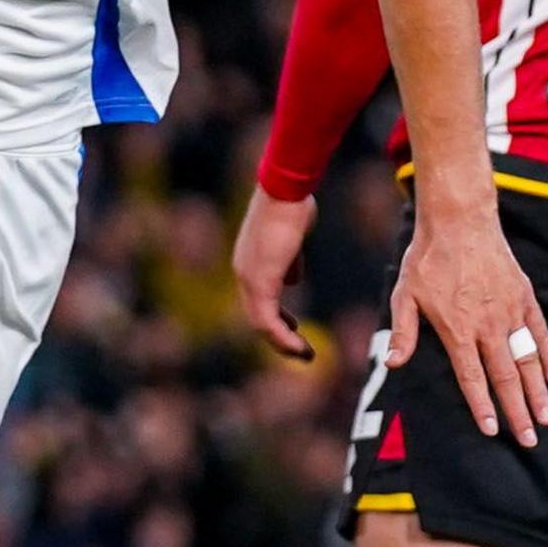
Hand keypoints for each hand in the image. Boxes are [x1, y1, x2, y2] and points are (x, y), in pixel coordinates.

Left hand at [232, 185, 317, 359]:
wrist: (285, 191)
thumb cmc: (292, 206)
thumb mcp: (292, 238)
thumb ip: (290, 261)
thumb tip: (293, 278)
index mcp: (250, 264)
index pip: (258, 301)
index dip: (277, 318)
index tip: (294, 329)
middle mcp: (244, 274)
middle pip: (257, 317)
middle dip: (279, 337)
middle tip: (299, 351)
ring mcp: (249, 279)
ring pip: (261, 325)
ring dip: (283, 343)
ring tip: (303, 355)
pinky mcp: (260, 282)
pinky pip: (268, 322)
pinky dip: (284, 338)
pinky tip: (300, 347)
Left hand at [389, 190, 547, 445]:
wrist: (460, 221)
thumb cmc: (427, 260)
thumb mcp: (404, 295)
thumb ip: (404, 332)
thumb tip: (393, 364)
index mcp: (457, 330)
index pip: (472, 377)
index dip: (482, 406)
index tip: (492, 430)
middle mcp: (487, 325)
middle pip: (505, 377)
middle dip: (517, 412)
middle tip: (529, 439)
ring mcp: (509, 312)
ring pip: (527, 360)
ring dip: (537, 392)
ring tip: (547, 418)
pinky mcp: (523, 297)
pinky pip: (539, 333)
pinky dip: (546, 356)